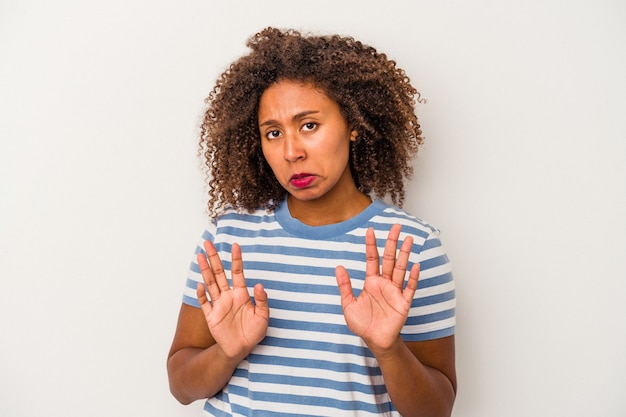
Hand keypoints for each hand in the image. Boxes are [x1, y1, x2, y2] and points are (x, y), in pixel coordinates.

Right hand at [196, 241, 268, 360]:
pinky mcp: (211, 316)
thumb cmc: (253, 332)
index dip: (236, 259)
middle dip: (214, 258)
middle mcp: (228, 296)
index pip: (237, 272)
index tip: (235, 245)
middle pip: (219, 273)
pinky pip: (205, 303)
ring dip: (205, 270)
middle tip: (208, 243)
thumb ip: (262, 300)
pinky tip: (200, 285)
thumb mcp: (263, 316)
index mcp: (241, 294)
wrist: (241, 349)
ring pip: (210, 283)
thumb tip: (258, 284)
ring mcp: (219, 305)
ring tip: (200, 256)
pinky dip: (202, 294)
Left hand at [335, 224, 419, 352]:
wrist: (374, 341)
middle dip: (392, 242)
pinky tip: (415, 265)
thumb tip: (339, 267)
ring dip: (405, 254)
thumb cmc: (362, 323)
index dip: (371, 245)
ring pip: (401, 269)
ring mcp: (395, 292)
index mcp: (371, 282)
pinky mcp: (403, 303)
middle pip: (390, 258)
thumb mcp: (348, 304)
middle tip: (396, 226)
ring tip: (409, 239)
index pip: (372, 259)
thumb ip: (344, 286)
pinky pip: (410, 288)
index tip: (369, 230)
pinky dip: (413, 277)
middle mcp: (384, 283)